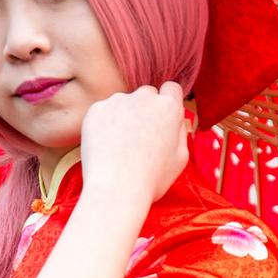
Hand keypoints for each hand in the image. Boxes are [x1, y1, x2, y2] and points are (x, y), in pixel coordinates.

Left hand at [80, 81, 188, 209]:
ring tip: (121, 147)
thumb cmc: (151, 179)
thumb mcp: (180, 158)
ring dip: (124, 117)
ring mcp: (118, 101)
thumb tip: (178, 119)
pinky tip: (106, 146)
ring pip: (123, 103)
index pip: (171, 89)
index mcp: (169, 108)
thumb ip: (181, 131)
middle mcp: (144, 97)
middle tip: (140, 138)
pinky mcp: (97, 109)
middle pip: (147, 95)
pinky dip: (105, 124)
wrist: (116, 189)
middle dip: (145, 110)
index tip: (161, 118)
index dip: (167, 102)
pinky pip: (104, 112)